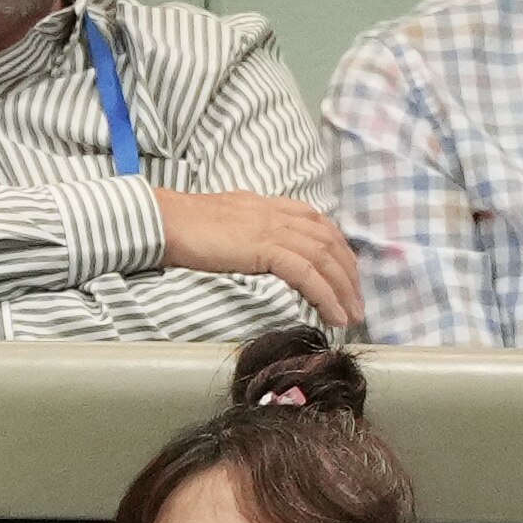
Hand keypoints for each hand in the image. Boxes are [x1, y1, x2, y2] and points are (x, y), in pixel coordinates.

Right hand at [153, 188, 363, 328]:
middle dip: (349, 275)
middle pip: (331, 243)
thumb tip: (256, 248)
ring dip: (344, 290)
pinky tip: (334, 315)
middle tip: (358, 304)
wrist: (164, 220)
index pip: (320, 226)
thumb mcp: (227, 221)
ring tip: (352, 315)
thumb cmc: (183, 225)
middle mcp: (280, 214)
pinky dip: (326, 295)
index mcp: (272, 206)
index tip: (346, 278)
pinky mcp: (265, 248)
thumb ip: (249, 229)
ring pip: (325, 259)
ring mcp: (274, 230)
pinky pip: (307, 274)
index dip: (339, 253)